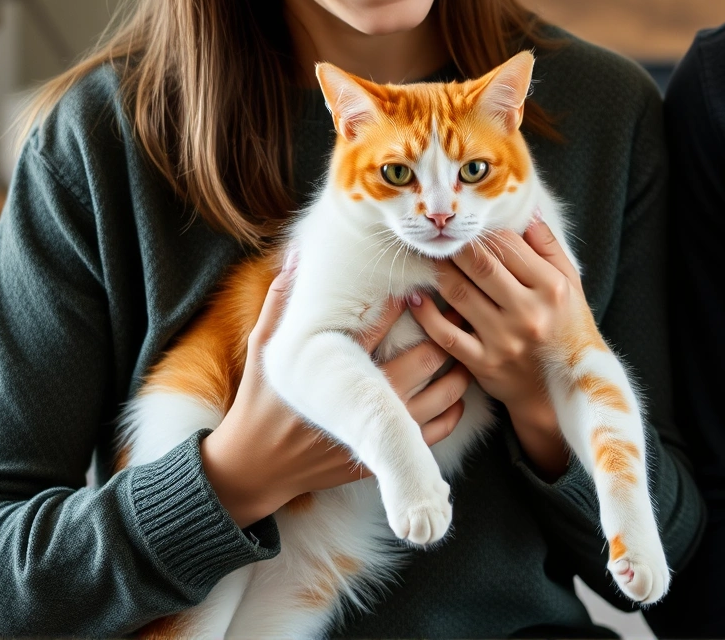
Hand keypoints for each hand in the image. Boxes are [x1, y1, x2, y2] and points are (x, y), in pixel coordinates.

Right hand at [201, 253, 474, 527]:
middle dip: (447, 332)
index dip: (406, 303)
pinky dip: (452, 414)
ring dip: (459, 372)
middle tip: (464, 309)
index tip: (423, 283)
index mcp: (334, 367)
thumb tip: (295, 258)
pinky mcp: (381, 456)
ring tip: (469, 348)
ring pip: (439, 398)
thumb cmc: (259, 402)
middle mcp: (362, 399)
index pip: (378, 327)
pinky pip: (432, 435)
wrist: (255, 466)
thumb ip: (279, 304)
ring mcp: (376, 430)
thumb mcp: (262, 349)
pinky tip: (456, 396)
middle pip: (423, 360)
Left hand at [414, 218, 588, 476]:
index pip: (509, 246)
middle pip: (481, 265)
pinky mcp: (483, 363)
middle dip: (456, 246)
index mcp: (552, 289)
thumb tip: (526, 211)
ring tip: (431, 259)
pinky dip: (427, 314)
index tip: (469, 223)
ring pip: (459, 294)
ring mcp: (504, 340)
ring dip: (440, 272)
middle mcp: (529, 313)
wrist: (565, 390)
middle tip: (441, 234)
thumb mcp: (571, 286)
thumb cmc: (568, 330)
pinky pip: (446, 334)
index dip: (484, 230)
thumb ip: (548, 248)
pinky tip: (417, 298)